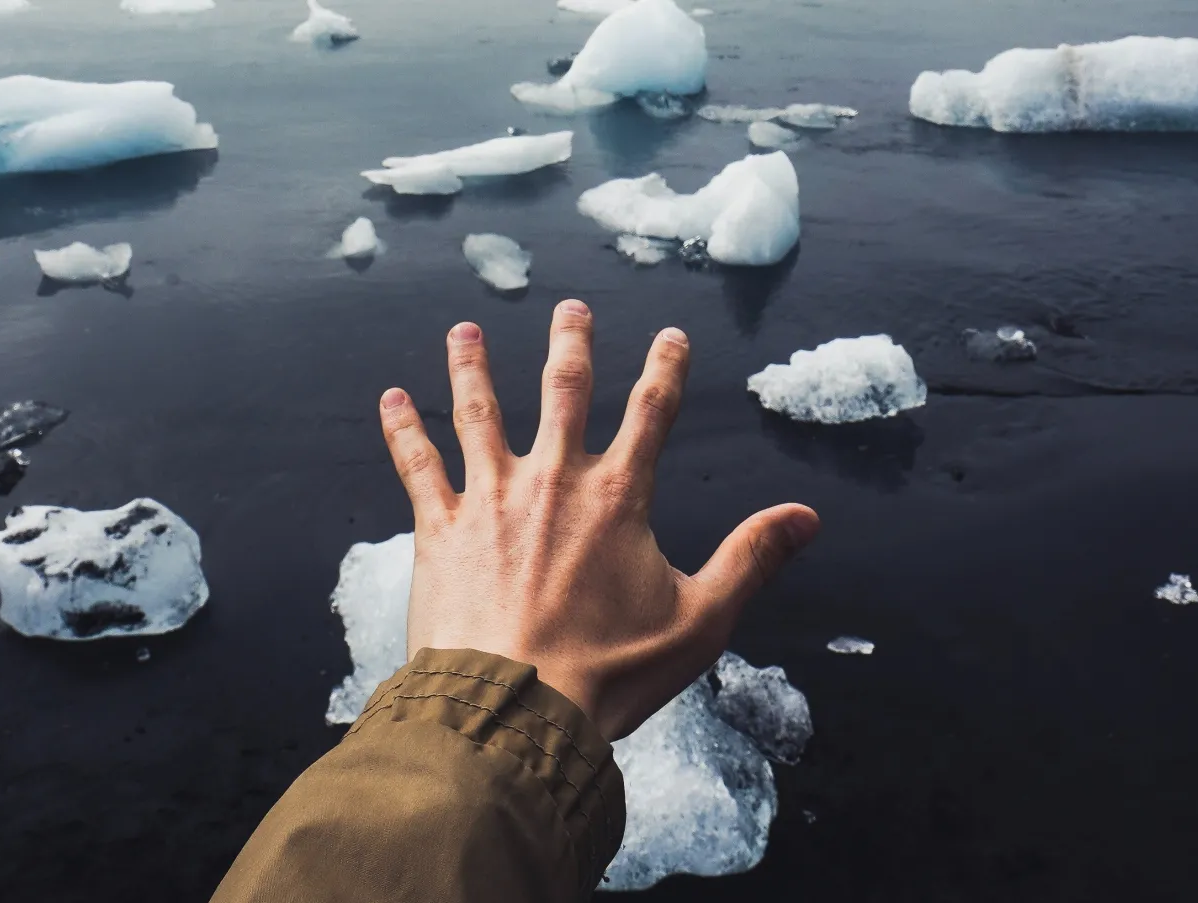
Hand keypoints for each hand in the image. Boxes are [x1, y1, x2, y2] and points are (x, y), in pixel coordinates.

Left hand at [378, 299, 819, 739]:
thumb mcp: (700, 621)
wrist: (516, 709)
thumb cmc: (609, 673)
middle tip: (570, 308)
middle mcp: (552, 482)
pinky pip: (418, 465)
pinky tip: (390, 399)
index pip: (651, 412)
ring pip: (480, 413)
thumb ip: (751, 559)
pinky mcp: (441, 530)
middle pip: (563, 391)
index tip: (671, 336)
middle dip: (570, 344)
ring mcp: (490, 500)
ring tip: (466, 329)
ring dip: (474, 366)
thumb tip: (806, 517)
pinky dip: (403, 429)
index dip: (665, 368)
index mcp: (616, 498)